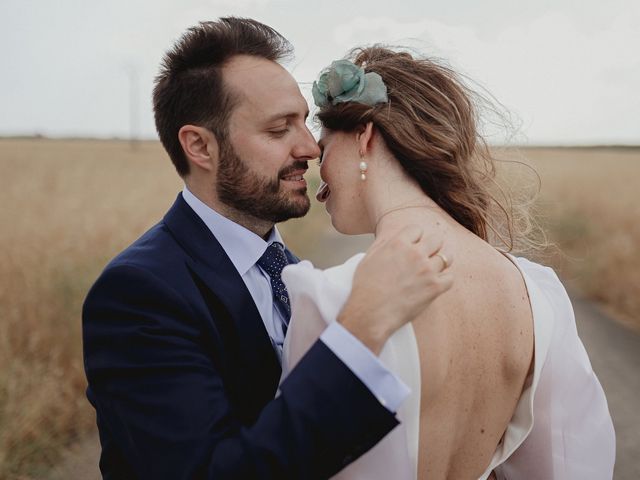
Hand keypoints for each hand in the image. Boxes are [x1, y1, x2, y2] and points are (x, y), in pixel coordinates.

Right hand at [338, 225, 452, 354]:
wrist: (370, 312)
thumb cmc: (365, 287)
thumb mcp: (369, 257)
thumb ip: (385, 244)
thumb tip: (394, 238)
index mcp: (397, 243)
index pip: (417, 230)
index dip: (415, 238)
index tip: (414, 246)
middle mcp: (414, 254)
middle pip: (436, 239)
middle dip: (431, 247)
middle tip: (427, 256)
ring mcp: (426, 270)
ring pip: (446, 257)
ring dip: (440, 263)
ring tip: (432, 270)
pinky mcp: (434, 287)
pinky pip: (450, 278)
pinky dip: (444, 281)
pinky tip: (435, 284)